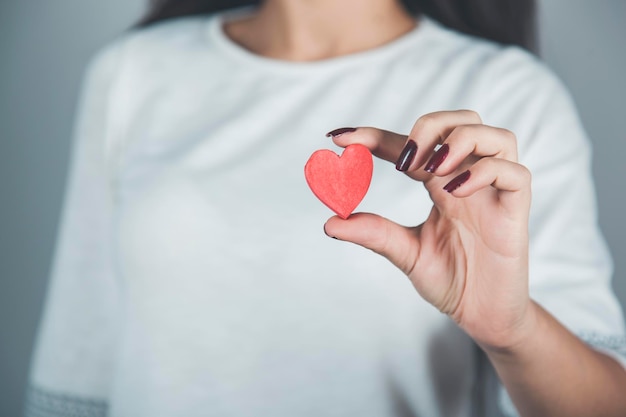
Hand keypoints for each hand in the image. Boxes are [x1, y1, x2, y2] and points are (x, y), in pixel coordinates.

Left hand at [324, 110, 535, 350]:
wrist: (482, 315)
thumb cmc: (451, 279)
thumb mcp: (406, 253)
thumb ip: (374, 233)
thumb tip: (330, 222)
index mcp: (440, 184)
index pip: (410, 144)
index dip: (374, 135)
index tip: (340, 138)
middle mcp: (469, 179)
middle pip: (462, 120)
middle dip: (430, 126)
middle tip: (403, 159)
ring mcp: (495, 192)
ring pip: (496, 137)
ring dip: (460, 140)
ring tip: (430, 169)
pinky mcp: (516, 211)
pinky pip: (514, 173)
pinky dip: (484, 172)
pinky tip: (454, 191)